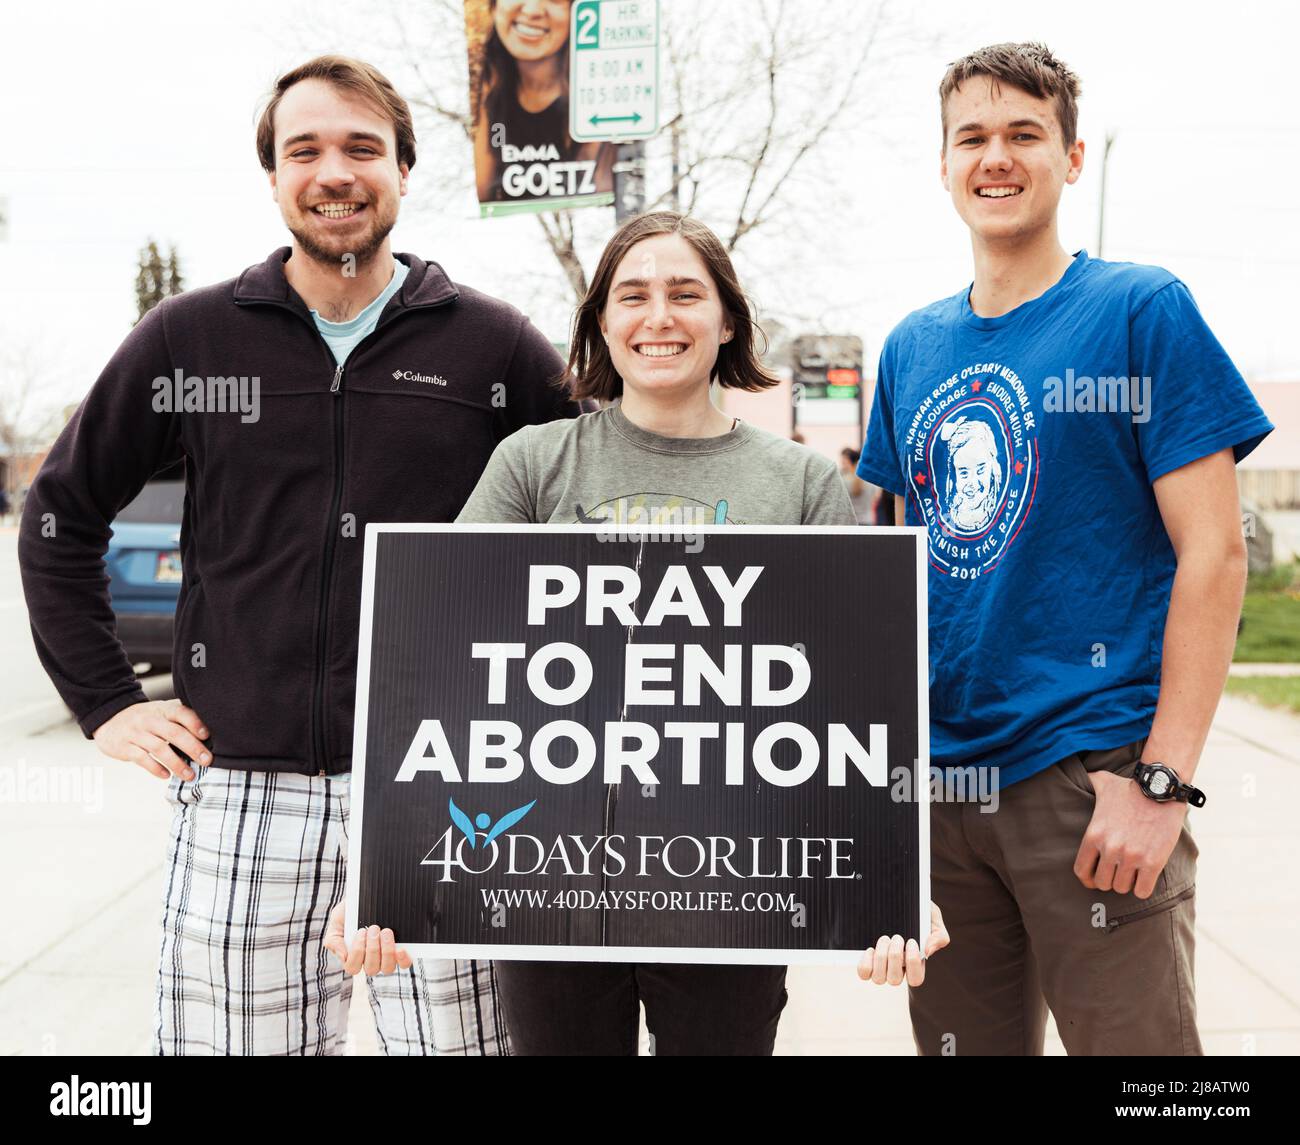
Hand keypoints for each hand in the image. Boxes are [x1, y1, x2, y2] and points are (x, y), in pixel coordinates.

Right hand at [92, 699, 210, 779]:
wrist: (109, 717)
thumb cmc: (146, 718)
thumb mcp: (162, 711)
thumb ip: (182, 718)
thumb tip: (211, 733)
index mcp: (163, 709)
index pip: (181, 713)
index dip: (195, 723)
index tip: (207, 735)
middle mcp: (150, 720)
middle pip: (174, 733)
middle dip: (193, 748)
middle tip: (207, 761)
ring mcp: (136, 733)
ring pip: (159, 748)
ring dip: (177, 763)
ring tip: (190, 775)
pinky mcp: (125, 747)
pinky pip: (141, 759)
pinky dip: (155, 768)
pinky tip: (166, 775)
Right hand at [324, 902, 411, 976]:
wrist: (367, 897)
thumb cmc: (350, 912)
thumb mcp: (337, 922)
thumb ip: (333, 940)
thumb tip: (344, 957)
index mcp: (353, 957)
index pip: (353, 967)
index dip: (357, 952)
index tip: (360, 931)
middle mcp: (370, 960)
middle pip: (371, 969)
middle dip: (372, 948)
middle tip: (373, 928)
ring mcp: (386, 957)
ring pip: (387, 968)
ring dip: (386, 951)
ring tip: (386, 931)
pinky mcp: (400, 951)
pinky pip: (404, 963)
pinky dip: (403, 959)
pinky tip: (401, 948)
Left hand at [858, 901, 948, 986]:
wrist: (897, 898)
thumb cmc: (917, 910)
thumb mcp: (932, 917)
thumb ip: (938, 934)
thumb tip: (928, 951)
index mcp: (915, 962)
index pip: (916, 979)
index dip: (913, 964)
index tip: (911, 941)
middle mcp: (897, 968)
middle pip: (895, 980)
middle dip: (895, 957)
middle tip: (896, 937)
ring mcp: (881, 967)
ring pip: (879, 978)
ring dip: (881, 957)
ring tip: (884, 938)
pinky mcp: (867, 960)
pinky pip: (864, 973)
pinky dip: (866, 962)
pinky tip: (870, 948)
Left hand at [1074, 770, 1186, 898]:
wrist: (1160, 790)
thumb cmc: (1130, 788)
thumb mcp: (1101, 782)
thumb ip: (1086, 782)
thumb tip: (1075, 775)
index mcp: (1094, 835)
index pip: (1081, 870)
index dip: (1087, 878)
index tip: (1095, 878)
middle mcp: (1110, 848)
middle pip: (1103, 883)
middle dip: (1109, 880)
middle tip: (1117, 873)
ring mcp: (1131, 857)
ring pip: (1122, 888)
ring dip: (1127, 883)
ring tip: (1132, 873)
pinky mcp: (1153, 862)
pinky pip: (1142, 891)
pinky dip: (1143, 888)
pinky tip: (1145, 877)